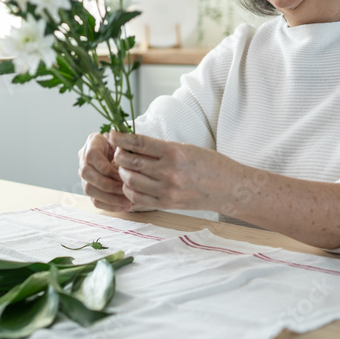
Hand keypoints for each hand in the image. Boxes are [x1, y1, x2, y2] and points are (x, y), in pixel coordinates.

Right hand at [78, 132, 132, 211]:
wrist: (127, 154)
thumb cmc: (128, 146)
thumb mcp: (128, 143)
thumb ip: (125, 149)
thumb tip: (126, 161)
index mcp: (93, 142)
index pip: (91, 155)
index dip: (105, 167)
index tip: (121, 173)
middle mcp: (84, 158)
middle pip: (86, 173)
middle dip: (107, 184)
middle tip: (124, 188)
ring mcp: (86, 175)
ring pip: (89, 189)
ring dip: (109, 197)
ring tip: (127, 200)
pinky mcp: (91, 189)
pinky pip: (95, 201)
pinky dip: (111, 206)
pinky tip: (125, 206)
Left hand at [109, 131, 230, 210]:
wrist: (227, 188)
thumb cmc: (208, 164)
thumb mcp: (185, 148)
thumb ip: (160, 149)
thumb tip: (133, 144)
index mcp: (174, 152)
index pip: (139, 142)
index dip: (121, 138)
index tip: (112, 134)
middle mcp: (169, 172)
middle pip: (130, 162)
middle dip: (119, 156)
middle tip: (118, 151)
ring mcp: (166, 191)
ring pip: (130, 181)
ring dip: (123, 173)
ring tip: (125, 167)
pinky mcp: (165, 204)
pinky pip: (137, 198)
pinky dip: (129, 189)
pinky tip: (131, 183)